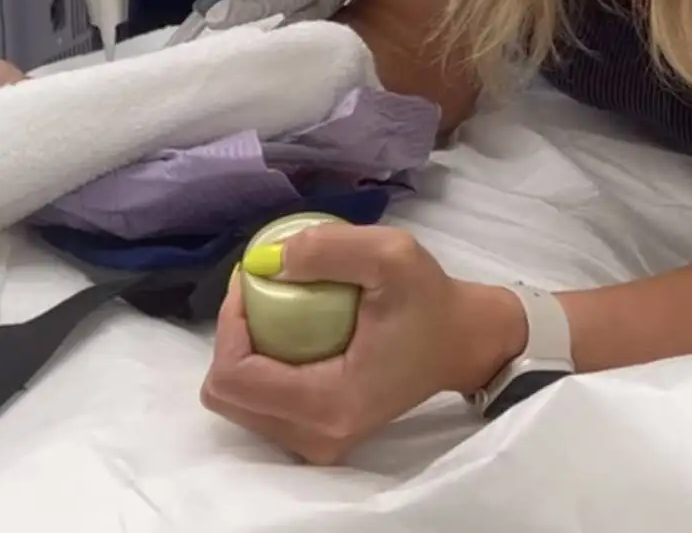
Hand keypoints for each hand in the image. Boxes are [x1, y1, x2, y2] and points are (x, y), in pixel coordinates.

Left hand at [199, 224, 526, 464]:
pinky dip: (259, 365)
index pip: (235, 376)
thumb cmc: (430, 299)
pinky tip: (285, 329)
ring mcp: (317, 443)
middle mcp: (317, 437)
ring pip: (238, 402)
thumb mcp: (391, 253)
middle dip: (230, 337)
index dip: (229, 323)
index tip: (253, 277)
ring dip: (241, 350)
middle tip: (260, 289)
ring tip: (271, 304)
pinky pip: (259, 405)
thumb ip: (329, 248)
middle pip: (227, 396)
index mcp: (330, 403)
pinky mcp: (319, 436)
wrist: (464, 341)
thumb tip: (268, 261)